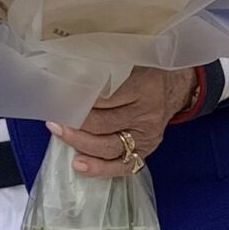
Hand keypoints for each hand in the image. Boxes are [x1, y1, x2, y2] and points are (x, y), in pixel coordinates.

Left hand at [50, 67, 197, 179]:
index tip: (58, 96)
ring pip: (109, 146)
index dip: (78, 99)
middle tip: (54, 115)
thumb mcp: (130, 60)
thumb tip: (67, 76)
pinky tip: (79, 164)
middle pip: (103, 124)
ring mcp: (147, 135)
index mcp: (143, 86)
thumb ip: (105, 68)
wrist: (174, 86)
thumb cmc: (145, 71)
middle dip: (74, 122)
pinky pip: (123, 166)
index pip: (104, 98)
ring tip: (60, 132)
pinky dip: (100, 168)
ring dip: (79, 142)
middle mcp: (146, 113)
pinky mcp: (147, 150)